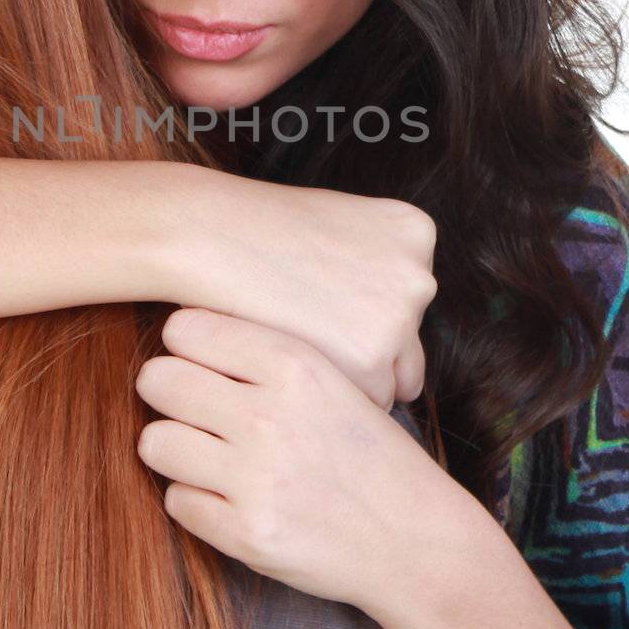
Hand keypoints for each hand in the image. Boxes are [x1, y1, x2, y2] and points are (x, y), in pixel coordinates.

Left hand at [133, 306, 450, 614]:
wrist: (415, 538)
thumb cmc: (370, 453)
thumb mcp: (333, 380)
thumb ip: (265, 355)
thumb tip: (181, 331)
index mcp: (294, 364)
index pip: (184, 329)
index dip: (183, 346)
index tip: (198, 362)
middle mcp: (269, 415)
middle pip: (158, 381)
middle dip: (167, 394)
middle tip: (191, 409)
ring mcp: (255, 478)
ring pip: (155, 442)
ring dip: (174, 449)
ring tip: (206, 455)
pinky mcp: (246, 534)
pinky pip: (176, 501)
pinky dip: (196, 501)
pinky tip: (230, 497)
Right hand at [165, 167, 438, 410]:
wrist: (208, 237)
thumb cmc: (257, 231)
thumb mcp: (336, 224)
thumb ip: (373, 262)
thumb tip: (381, 310)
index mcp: (415, 233)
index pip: (410, 300)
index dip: (361, 312)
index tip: (323, 301)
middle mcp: (420, 276)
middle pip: (408, 343)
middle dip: (366, 348)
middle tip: (309, 331)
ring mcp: (401, 320)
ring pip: (392, 379)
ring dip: (354, 377)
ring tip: (300, 349)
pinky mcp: (373, 362)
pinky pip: (367, 404)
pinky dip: (333, 397)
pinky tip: (296, 366)